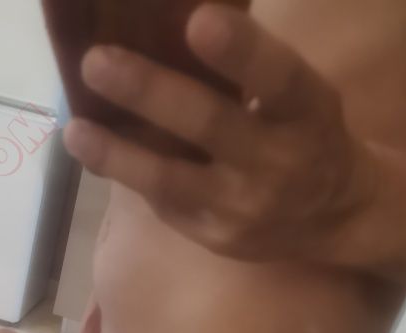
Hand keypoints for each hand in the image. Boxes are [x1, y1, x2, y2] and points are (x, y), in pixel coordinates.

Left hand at [63, 3, 378, 264]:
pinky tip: (93, 151)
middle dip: (149, 92)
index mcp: (306, 113)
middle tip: (96, 61)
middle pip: (209, 125)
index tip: (197, 22)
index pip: (278, 79)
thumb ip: (250, 75)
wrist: (331, 218)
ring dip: (115, 153)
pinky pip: (162, 202)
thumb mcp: (298, 99)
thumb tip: (167, 29)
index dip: (240, 52)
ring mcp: (241, 208)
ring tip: (74, 129)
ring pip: (170, 178)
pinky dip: (125, 172)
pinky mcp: (213, 237)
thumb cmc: (304, 135)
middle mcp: (276, 163)